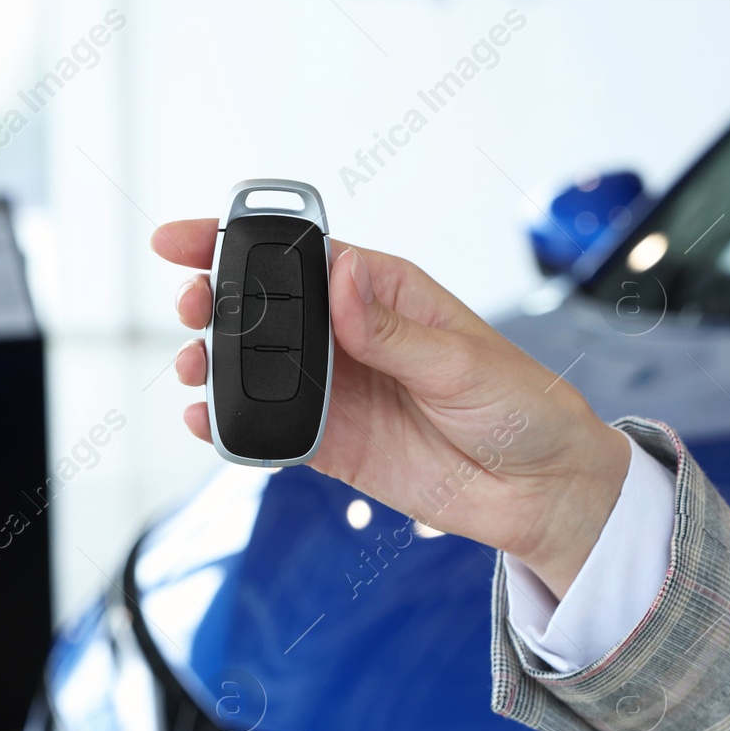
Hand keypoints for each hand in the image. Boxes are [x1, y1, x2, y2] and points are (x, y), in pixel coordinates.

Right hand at [151, 220, 629, 599]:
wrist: (542, 491)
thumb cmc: (521, 406)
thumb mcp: (461, 360)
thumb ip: (391, 329)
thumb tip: (341, 275)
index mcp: (384, 293)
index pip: (300, 256)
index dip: (240, 241)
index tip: (187, 239)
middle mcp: (353, 337)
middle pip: (264, 309)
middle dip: (215, 302)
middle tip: (192, 310)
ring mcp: (339, 390)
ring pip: (257, 369)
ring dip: (215, 365)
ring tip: (194, 369)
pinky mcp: (334, 444)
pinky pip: (272, 430)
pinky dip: (234, 425)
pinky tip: (207, 421)